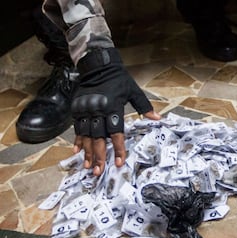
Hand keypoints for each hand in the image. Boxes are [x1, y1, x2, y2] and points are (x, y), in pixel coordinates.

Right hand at [71, 48, 160, 175]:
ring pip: (86, 135)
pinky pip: (77, 127)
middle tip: (99, 171)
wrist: (97, 65)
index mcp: (113, 107)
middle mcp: (98, 110)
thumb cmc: (119, 79)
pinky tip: (77, 151)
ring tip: (88, 166)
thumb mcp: (133, 91)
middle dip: (99, 156)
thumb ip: (145, 107)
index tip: (120, 162)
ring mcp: (85, 110)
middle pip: (99, 138)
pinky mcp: (77, 108)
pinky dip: (78, 139)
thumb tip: (158, 119)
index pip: (116, 132)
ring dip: (87, 152)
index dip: (119, 148)